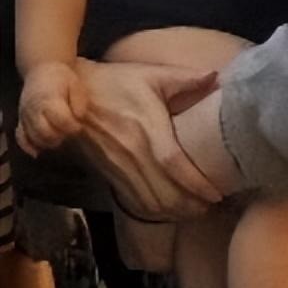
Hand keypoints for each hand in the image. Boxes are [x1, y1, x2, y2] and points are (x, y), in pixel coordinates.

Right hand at [17, 62, 87, 157]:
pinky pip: (20, 138)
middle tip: (69, 132)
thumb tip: (79, 117)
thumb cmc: (62, 77)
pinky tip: (37, 152)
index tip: (79, 125)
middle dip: (61, 136)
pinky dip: (28, 147)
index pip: (62, 120)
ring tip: (59, 136)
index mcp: (50, 98)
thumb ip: (80, 101)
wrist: (41, 69)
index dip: (73, 127)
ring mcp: (25, 115)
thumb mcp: (76, 84)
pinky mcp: (20, 120)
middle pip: (46, 132)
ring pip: (34, 138)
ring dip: (48, 142)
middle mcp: (35, 108)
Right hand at [74, 59, 222, 220]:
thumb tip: (216, 76)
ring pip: (150, 203)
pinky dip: (155, 212)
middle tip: (213, 205)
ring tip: (197, 210)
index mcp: (147, 129)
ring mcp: (120, 169)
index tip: (216, 193)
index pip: (174, 164)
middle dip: (191, 206)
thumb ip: (186, 78)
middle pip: (164, 194)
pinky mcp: (110, 176)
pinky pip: (135, 202)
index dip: (196, 183)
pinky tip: (170, 211)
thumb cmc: (115, 83)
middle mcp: (133, 155)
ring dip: (175, 213)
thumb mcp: (151, 74)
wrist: (70, 99)